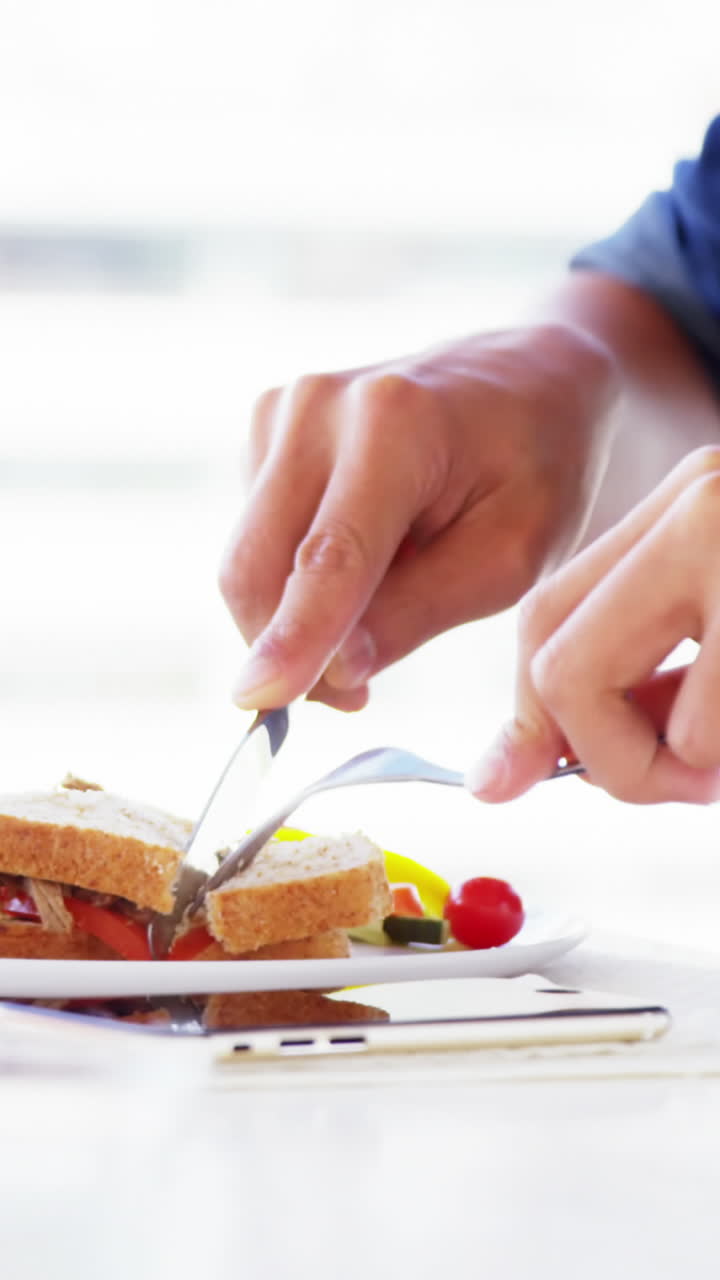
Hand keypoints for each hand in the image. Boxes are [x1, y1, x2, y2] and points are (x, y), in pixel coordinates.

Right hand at [220, 323, 616, 709]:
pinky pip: (257, 536)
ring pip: (248, 559)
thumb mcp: (511, 557)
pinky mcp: (267, 427)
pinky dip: (296, 575)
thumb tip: (333, 672)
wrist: (526, 379)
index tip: (258, 699)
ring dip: (293, 616)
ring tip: (384, 605)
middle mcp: (318, 405)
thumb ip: (419, 612)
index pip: (329, 556)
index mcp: (394, 424)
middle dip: (285, 649)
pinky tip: (367, 558)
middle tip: (352, 696)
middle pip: (257, 563)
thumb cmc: (535, 469)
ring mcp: (283, 409)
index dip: (292, 635)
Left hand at [466, 446, 719, 805]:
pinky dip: (713, 762)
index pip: (549, 615)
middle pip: (546, 648)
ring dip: (648, 765)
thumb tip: (514, 767)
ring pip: (578, 682)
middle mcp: (692, 503)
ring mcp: (718, 534)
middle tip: (674, 782)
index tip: (530, 777)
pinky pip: (688, 727)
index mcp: (681, 511)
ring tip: (717, 770)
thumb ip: (645, 676)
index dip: (535, 715)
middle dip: (586, 749)